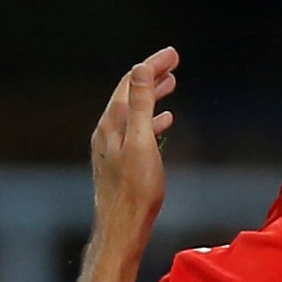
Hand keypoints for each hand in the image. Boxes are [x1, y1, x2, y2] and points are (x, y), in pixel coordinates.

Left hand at [92, 46, 178, 238]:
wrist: (123, 227)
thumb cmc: (135, 190)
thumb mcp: (141, 142)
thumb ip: (140, 104)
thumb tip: (141, 69)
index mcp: (111, 123)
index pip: (130, 83)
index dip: (151, 65)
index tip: (173, 54)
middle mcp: (107, 131)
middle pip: (129, 94)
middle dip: (151, 75)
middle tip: (174, 62)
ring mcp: (112, 145)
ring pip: (133, 111)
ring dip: (152, 95)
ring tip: (171, 84)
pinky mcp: (120, 159)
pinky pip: (136, 128)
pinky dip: (152, 118)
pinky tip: (166, 121)